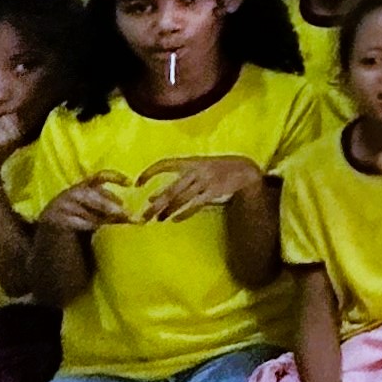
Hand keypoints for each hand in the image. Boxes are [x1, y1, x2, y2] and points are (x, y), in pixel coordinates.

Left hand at [137, 153, 263, 220]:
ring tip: (157, 219)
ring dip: (168, 210)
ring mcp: (205, 181)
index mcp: (190, 161)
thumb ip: (177, 180)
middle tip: (144, 215)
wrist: (244, 169)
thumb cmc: (217, 169)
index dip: (149, 173)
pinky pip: (196, 204)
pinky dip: (184, 213)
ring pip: (181, 198)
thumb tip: (154, 197)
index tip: (137, 183)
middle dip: (156, 203)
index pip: (164, 164)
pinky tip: (175, 219)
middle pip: (170, 189)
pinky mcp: (214, 192)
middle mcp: (196, 170)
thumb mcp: (198, 167)